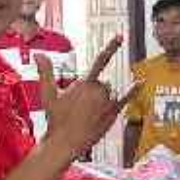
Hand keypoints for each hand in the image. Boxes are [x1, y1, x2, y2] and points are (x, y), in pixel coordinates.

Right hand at [37, 35, 139, 159]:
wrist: (64, 142)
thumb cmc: (56, 119)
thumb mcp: (47, 94)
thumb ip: (45, 72)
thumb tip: (39, 54)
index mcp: (84, 83)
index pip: (99, 61)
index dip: (111, 47)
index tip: (120, 36)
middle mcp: (99, 91)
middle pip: (102, 83)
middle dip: (94, 91)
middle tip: (80, 108)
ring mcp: (107, 102)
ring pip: (110, 92)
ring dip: (103, 98)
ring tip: (88, 114)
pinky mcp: (113, 113)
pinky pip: (126, 98)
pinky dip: (133, 90)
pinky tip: (140, 83)